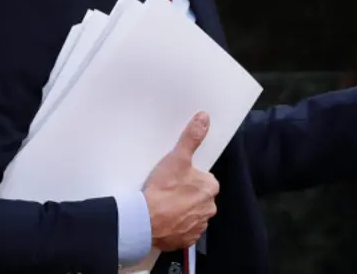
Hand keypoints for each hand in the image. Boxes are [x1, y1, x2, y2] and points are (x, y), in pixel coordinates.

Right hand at [143, 112, 218, 251]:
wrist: (146, 220)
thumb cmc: (164, 189)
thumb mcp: (177, 157)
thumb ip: (192, 138)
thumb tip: (204, 118)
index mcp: (210, 188)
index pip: (204, 179)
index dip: (189, 177)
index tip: (176, 177)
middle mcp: (209, 208)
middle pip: (199, 196)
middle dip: (187, 194)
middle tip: (168, 190)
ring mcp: (198, 225)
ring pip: (192, 213)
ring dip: (181, 210)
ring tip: (163, 204)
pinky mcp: (187, 238)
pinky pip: (184, 229)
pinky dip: (176, 224)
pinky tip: (163, 218)